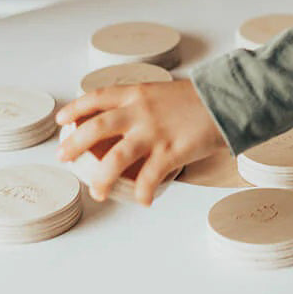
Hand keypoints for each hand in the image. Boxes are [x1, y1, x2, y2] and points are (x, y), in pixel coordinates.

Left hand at [56, 79, 225, 205]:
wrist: (230, 100)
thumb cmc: (201, 98)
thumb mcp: (166, 92)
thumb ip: (147, 104)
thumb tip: (133, 119)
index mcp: (138, 94)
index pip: (97, 97)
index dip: (75, 108)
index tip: (62, 119)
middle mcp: (140, 112)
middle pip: (95, 128)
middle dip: (74, 145)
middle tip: (64, 157)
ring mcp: (154, 133)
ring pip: (115, 158)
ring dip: (101, 179)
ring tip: (98, 192)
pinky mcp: (170, 152)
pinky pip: (149, 179)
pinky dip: (142, 193)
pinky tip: (142, 201)